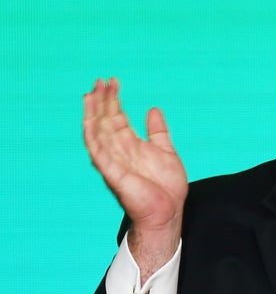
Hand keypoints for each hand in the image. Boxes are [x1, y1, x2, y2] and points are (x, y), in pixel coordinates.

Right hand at [83, 78, 187, 277]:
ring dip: (93, 113)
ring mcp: (114, 162)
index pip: (117, 117)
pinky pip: (98, 153)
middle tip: (100, 80)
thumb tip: (153, 109)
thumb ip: (158, 131)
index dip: (114, 99)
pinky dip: (92, 137)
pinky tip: (88, 121)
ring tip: (91, 93)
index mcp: (130, 145)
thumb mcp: (166, 151)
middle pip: (105, 121)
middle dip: (102, 101)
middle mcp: (119, 151)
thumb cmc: (166, 187)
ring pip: (98, 133)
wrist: (168, 212)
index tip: (113, 82)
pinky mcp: (113, 173)